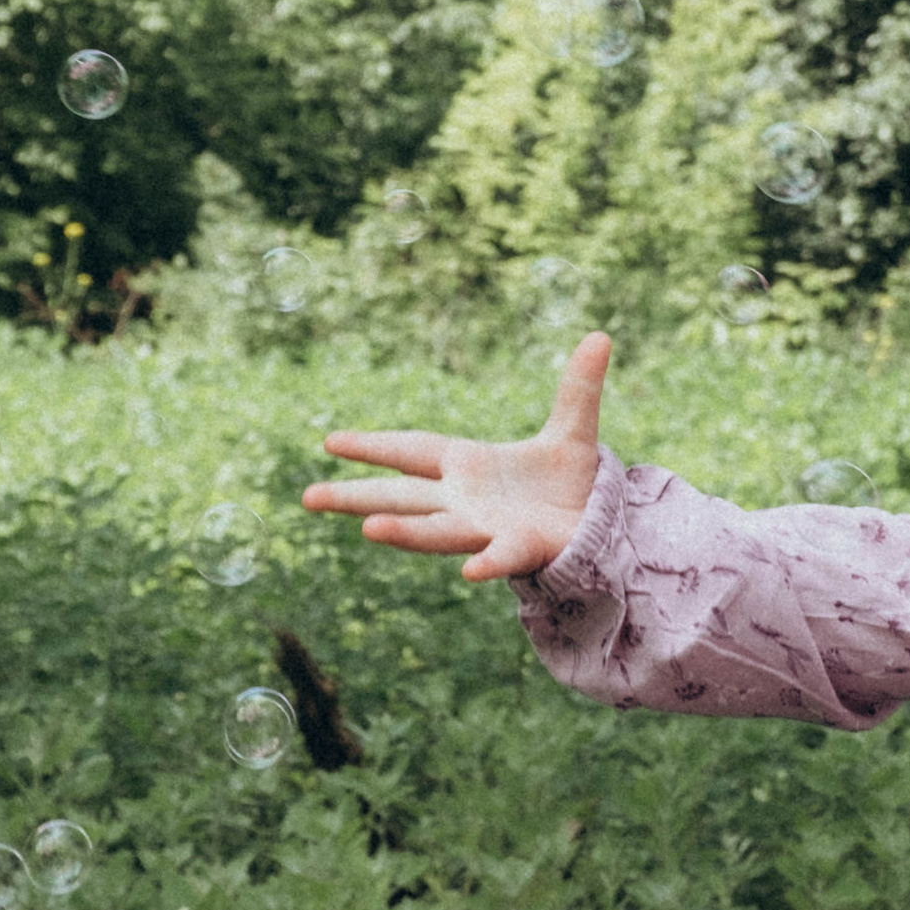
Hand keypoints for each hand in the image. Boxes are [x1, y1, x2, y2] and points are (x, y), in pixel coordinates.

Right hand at [302, 332, 610, 584]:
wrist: (600, 531)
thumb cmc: (571, 485)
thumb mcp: (574, 431)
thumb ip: (577, 388)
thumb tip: (601, 335)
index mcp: (467, 465)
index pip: (411, 451)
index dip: (373, 445)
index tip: (329, 442)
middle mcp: (465, 500)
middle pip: (402, 497)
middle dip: (356, 497)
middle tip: (308, 498)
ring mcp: (487, 527)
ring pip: (437, 530)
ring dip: (405, 531)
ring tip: (367, 529)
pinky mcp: (521, 549)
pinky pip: (500, 557)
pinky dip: (486, 563)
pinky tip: (470, 574)